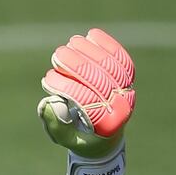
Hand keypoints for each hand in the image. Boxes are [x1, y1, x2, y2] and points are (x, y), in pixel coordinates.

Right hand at [37, 29, 135, 174]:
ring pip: (109, 64)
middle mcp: (121, 107)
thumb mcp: (67, 139)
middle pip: (98, 79)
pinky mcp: (127, 77)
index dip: (65, 86)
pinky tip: (90, 36)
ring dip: (89, 50)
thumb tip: (49, 103)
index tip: (47, 79)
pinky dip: (106, 44)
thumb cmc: (82, 137)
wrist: (105, 136)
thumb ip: (57, 125)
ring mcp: (127, 90)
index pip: (86, 99)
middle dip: (75, 64)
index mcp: (107, 125)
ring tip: (70, 44)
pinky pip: (120, 57)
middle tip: (57, 55)